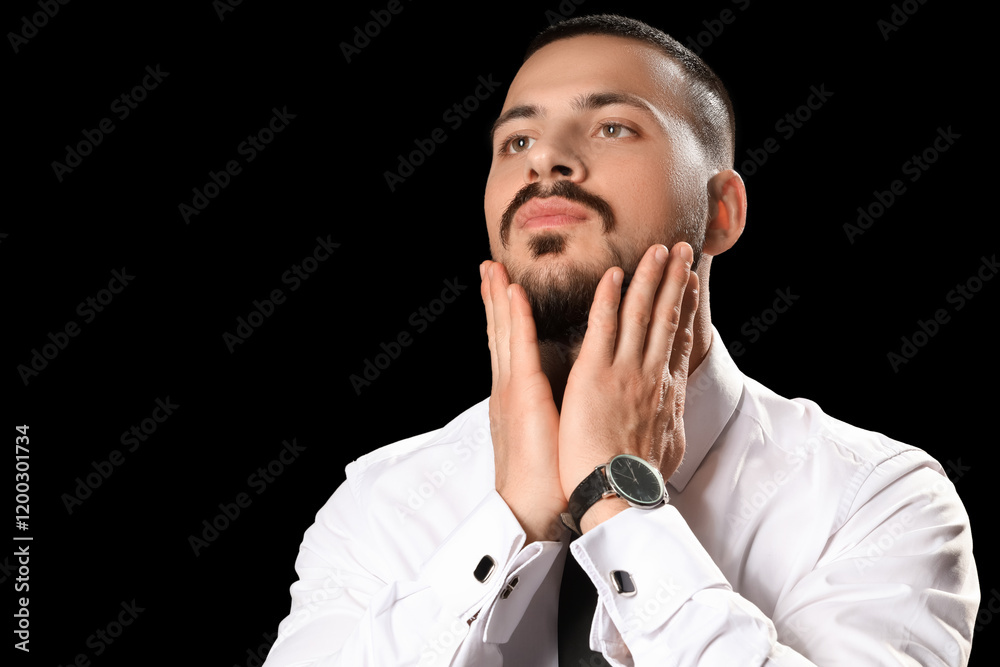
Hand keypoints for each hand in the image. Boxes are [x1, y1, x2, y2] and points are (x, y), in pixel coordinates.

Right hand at [480, 261, 565, 542]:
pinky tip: (513, 294)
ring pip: (506, 333)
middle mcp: (509, 388)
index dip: (504, 317)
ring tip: (494, 269)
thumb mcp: (544, 437)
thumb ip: (544, 415)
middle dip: (494, 299)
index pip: (510, 348)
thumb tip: (552, 405)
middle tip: (489, 268)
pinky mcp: (522, 395)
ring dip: (500, 297)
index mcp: (515, 398)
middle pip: (500, 333)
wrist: (530, 509)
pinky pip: (521, 349)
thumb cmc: (545, 480)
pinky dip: (516, 319)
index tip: (502, 290)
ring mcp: (512, 389)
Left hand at [557, 243, 699, 528]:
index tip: (690, 284)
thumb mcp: (667, 450)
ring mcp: (625, 371)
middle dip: (674, 280)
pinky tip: (615, 273)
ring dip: (650, 277)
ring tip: (657, 249)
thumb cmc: (637, 482)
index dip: (685, 308)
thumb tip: (674, 420)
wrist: (618, 495)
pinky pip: (604, 326)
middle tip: (681, 250)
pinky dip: (609, 297)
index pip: (677, 340)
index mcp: (665, 393)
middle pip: (666, 318)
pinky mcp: (595, 374)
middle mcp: (651, 375)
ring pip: (640, 313)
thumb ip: (668, 425)